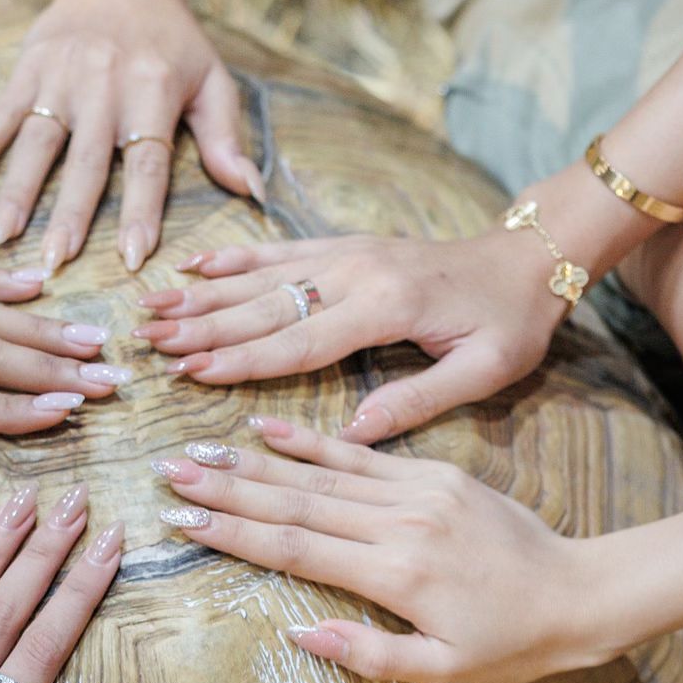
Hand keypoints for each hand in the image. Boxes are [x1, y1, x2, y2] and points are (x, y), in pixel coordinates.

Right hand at [0, 0, 262, 273]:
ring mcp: (62, 76)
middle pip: (86, 162)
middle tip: (54, 264)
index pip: (146, 164)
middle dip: (69, 216)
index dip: (139, 211)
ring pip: (37, 141)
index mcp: (153, 92)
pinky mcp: (30, 66)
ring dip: (18, 191)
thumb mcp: (211, 81)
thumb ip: (225, 139)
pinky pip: (4, 109)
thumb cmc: (172, 42)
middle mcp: (106, 84)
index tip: (130, 258)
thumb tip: (251, 192)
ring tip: (2, 237)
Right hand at [137, 231, 567, 440]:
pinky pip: (281, 251)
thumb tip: (351, 435)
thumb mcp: (484, 371)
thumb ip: (416, 401)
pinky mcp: (348, 247)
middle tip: (148, 340)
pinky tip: (193, 264)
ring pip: (262, 274)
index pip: (299, 341)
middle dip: (202, 324)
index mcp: (387, 308)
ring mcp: (349, 254)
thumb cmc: (513, 323)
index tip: (193, 372)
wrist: (534, 257)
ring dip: (203, 292)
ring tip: (151, 305)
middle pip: (265, 305)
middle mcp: (358, 273)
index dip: (243, 360)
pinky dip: (234, 257)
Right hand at [153, 419, 612, 682]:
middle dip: (227, 488)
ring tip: (200, 449)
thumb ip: (369, 654)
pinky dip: (313, 441)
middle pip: (296, 501)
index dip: (235, 533)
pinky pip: (362, 454)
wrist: (585, 590)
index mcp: (398, 573)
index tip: (182, 521)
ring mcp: (418, 491)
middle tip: (169, 472)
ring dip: (255, 461)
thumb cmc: (514, 644)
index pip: (296, 547)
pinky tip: (268, 429)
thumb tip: (297, 633)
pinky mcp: (435, 474)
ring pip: (321, 472)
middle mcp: (401, 522)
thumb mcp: (443, 669)